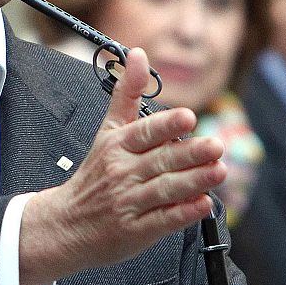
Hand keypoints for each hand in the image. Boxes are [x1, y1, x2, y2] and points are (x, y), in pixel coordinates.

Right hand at [20, 48, 224, 284]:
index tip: (188, 117)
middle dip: (190, 154)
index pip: (144, 132)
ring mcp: (128, 203)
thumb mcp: (107, 132)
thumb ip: (127, 94)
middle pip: (160, 161)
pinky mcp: (135, 231)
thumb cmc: (95, 175)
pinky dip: (183, 213)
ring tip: (219, 172)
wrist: (66, 225)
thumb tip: (139, 53)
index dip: (166, 125)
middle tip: (216, 146)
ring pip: (165, 189)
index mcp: (116, 146)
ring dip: (194, 181)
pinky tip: (203, 204)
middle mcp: (121, 173)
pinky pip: (163, 221)